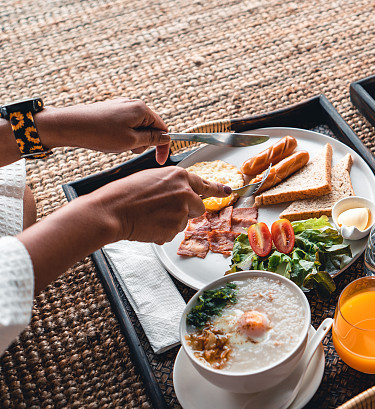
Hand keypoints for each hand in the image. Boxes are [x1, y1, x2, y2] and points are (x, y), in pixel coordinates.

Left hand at [36, 98, 171, 163]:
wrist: (68, 125)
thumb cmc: (99, 133)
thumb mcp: (131, 141)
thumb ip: (151, 139)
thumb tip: (165, 137)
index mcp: (142, 109)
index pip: (163, 129)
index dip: (163, 146)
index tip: (160, 160)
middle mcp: (132, 104)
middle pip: (150, 128)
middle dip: (143, 142)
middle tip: (127, 149)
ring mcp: (120, 107)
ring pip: (136, 128)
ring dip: (131, 140)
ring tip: (115, 144)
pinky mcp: (110, 111)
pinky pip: (124, 126)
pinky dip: (121, 136)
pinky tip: (108, 140)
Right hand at [88, 167, 230, 243]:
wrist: (112, 210)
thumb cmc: (124, 193)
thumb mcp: (152, 178)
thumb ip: (172, 184)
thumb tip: (182, 192)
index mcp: (179, 176)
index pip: (205, 184)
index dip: (217, 189)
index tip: (228, 192)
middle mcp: (185, 193)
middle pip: (199, 207)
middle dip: (187, 210)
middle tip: (165, 210)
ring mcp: (182, 212)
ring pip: (184, 221)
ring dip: (171, 221)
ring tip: (149, 215)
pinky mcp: (175, 228)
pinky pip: (172, 232)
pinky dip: (162, 231)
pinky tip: (147, 224)